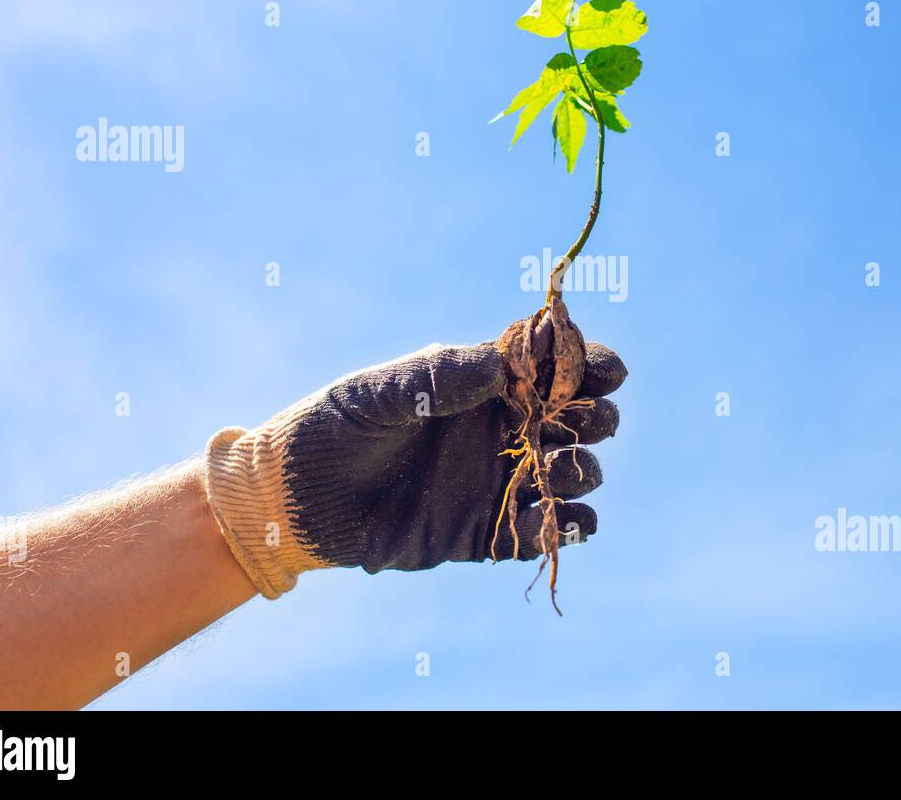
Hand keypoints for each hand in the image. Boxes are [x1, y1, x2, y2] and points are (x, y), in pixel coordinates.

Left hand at [204, 339, 626, 596]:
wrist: (294, 500)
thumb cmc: (333, 427)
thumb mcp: (382, 391)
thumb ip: (443, 376)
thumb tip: (509, 366)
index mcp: (483, 385)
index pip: (555, 368)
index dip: (590, 365)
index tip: (606, 371)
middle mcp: (501, 431)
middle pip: (580, 419)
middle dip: (594, 417)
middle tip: (571, 420)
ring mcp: (499, 482)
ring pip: (575, 473)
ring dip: (583, 468)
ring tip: (558, 467)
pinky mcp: (487, 535)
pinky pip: (546, 533)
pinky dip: (568, 528)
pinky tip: (563, 520)